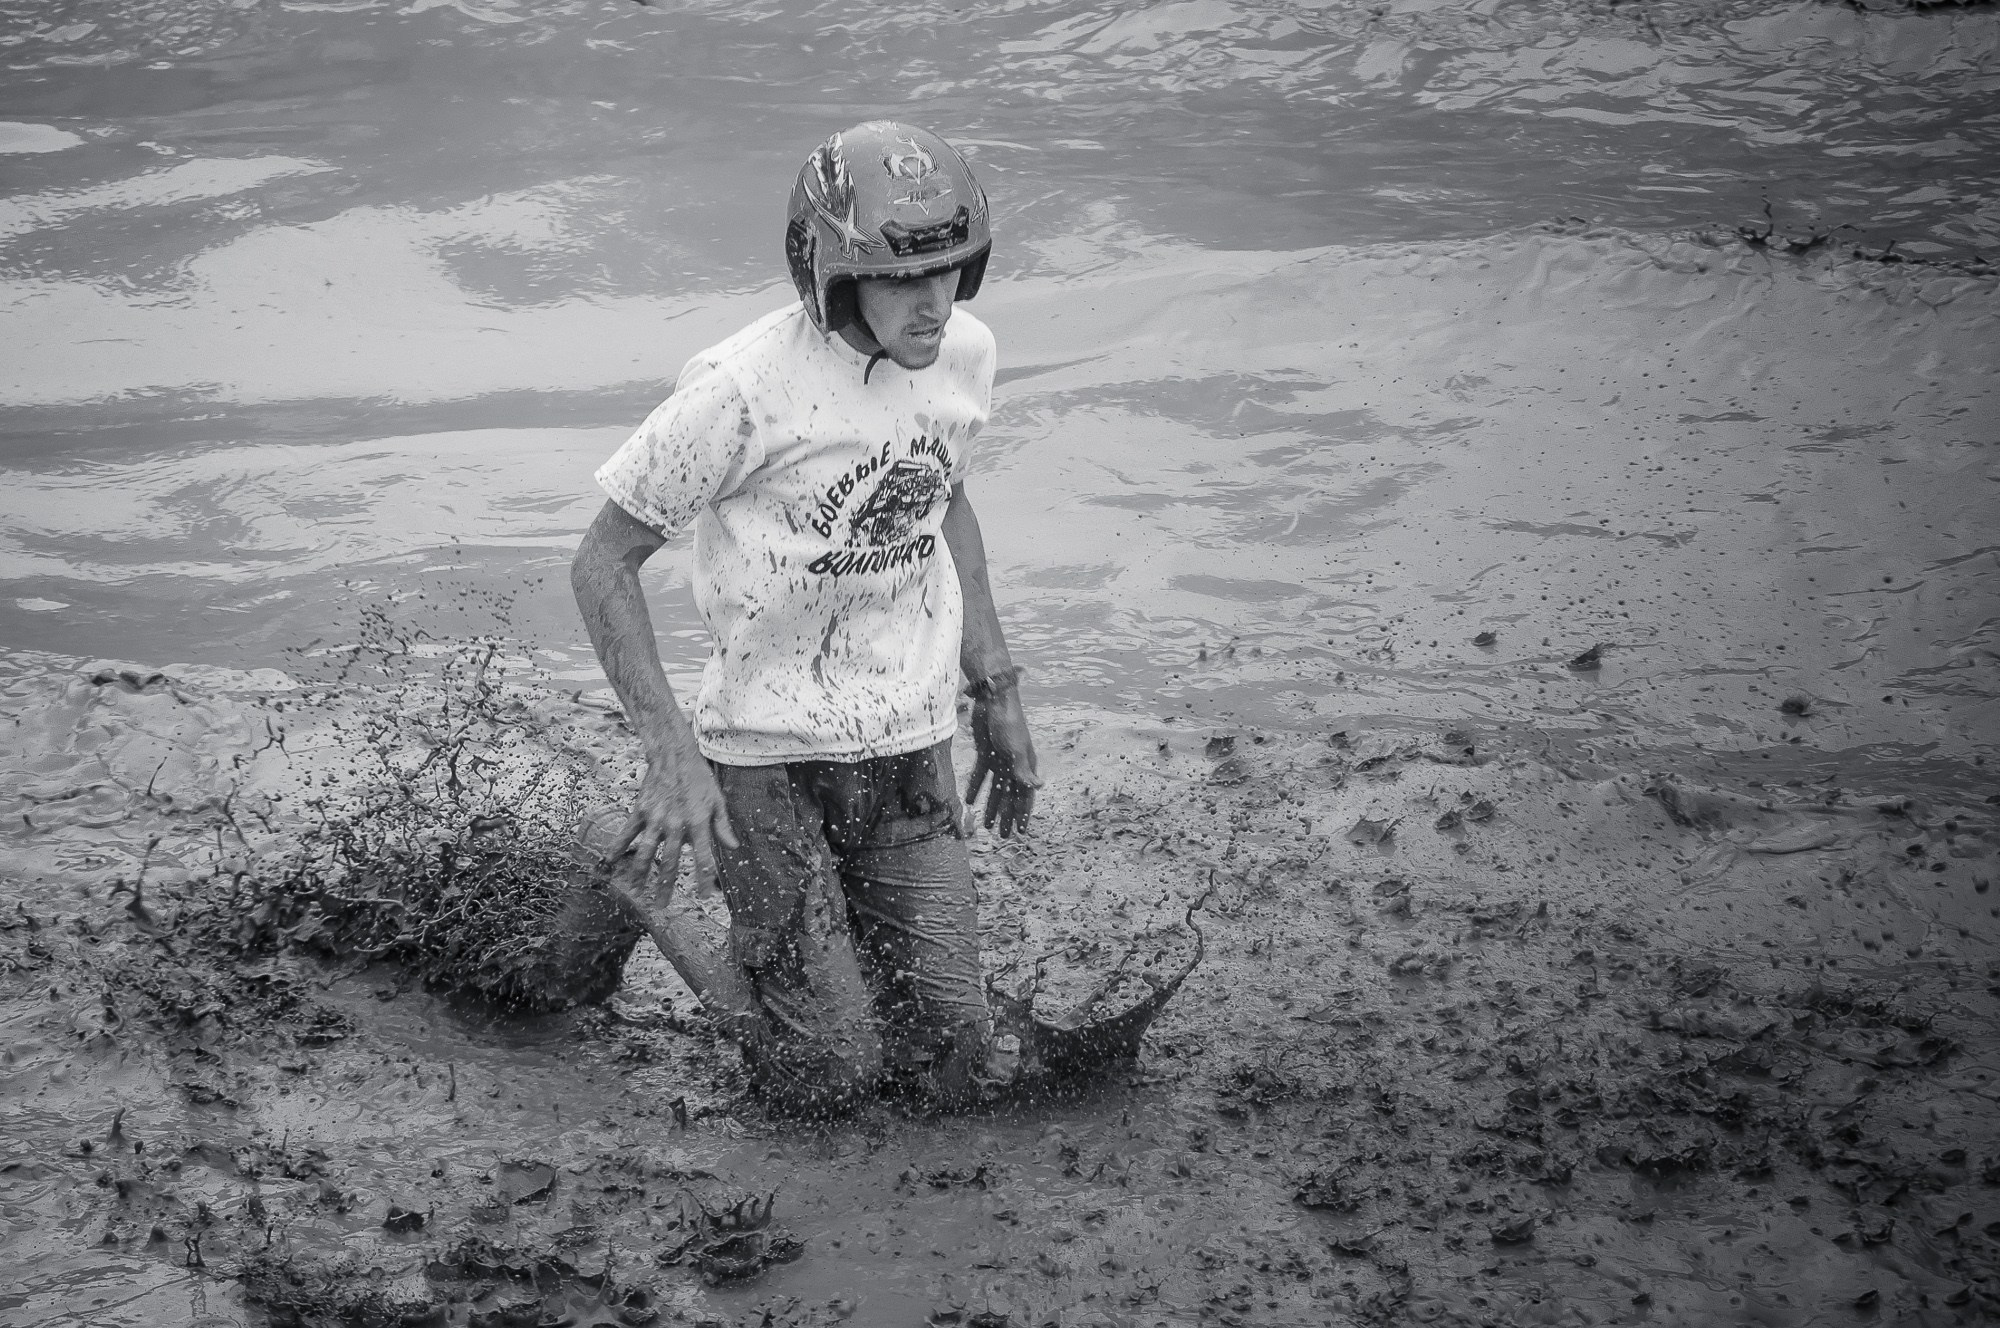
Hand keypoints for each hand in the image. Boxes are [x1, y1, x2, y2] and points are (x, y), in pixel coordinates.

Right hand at [608, 726, 737, 904]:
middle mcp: (676, 824)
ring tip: (635, 891)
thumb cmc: (699, 779)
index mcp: (698, 823)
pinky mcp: (640, 811)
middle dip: (666, 886)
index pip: (703, 857)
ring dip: (640, 873)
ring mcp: (655, 818)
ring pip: (646, 851)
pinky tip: (609, 861)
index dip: (704, 878)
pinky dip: (617, 847)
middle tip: (661, 906)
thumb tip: (733, 848)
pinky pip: (627, 833)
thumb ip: (722, 826)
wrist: (674, 755)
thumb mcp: (717, 801)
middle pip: (670, 861)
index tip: (705, 896)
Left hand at [966, 685, 1040, 837]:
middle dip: (1006, 816)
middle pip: (1009, 796)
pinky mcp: (984, 752)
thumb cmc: (1010, 724)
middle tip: (1003, 835)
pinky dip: (975, 787)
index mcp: (1025, 765)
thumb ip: (1024, 771)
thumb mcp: (1016, 750)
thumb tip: (1039, 787)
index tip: (1020, 832)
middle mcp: (1013, 765)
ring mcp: (998, 759)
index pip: (1025, 795)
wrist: (993, 701)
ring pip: (994, 789)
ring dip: (991, 806)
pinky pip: (980, 775)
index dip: (1023, 814)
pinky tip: (969, 801)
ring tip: (986, 824)